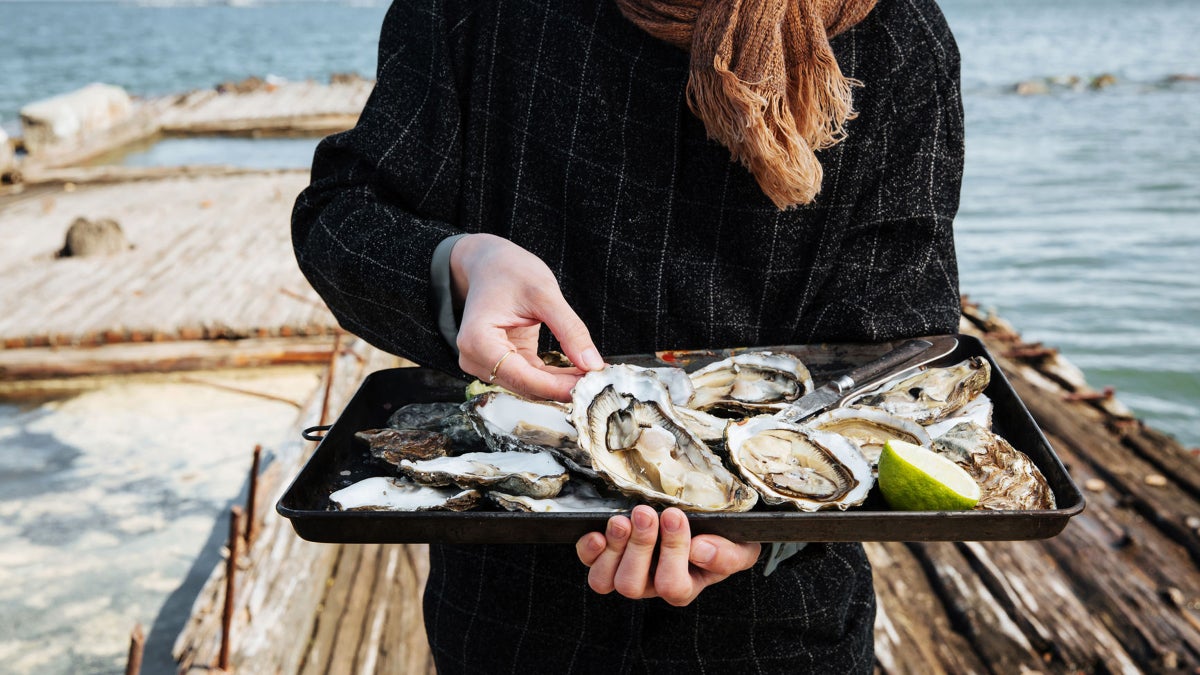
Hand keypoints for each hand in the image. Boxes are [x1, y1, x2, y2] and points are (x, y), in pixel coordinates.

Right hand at [449, 233, 603, 400]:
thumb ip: (569, 330)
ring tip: (592, 376)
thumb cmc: (509, 270)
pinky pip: (531, 377)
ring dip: (560, 384)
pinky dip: (554, 376)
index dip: (555, 386)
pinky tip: (578, 372)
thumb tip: (592, 364)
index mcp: (477, 340)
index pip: (520, 376)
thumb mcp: (545, 293)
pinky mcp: (502, 362)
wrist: (490, 264)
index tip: (587, 386)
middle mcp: (475, 358)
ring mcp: (487, 363)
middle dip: (561, 386)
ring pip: (529, 386)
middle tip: (598, 382)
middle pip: (524, 386)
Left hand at [575, 505, 761, 605]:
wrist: (710, 524)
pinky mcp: (607, 556)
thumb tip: (700, 550)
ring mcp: (627, 571)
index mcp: (684, 586)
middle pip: (632, 585)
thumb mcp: (740, 548)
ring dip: (614, 547)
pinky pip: (589, 563)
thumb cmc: (725, 539)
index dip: (671, 552)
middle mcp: (651, 584)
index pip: (672, 586)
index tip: (676, 516)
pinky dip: (589, 549)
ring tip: (624, 520)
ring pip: (606, 580)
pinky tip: (599, 532)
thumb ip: (726, 555)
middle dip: (639, 546)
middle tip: (646, 513)